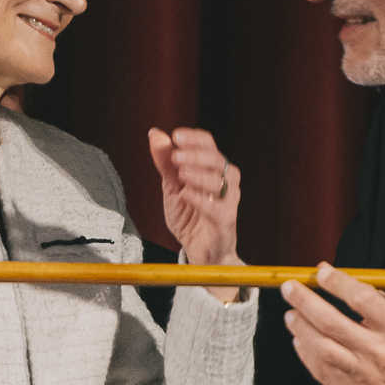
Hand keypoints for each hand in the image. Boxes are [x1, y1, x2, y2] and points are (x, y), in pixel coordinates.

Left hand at [147, 127, 243, 301]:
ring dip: (198, 173)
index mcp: (212, 168)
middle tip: (176, 156)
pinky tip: (185, 193)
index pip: (208, 143)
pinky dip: (200, 198)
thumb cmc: (190, 216)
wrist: (200, 251)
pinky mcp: (226, 220)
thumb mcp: (171, 186)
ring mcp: (229, 200)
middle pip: (216, 158)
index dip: (193, 138)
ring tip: (180, 174)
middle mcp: (225, 180)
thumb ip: (165, 162)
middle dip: (195, 154)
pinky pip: (217, 207)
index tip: (175, 136)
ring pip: (221, 180)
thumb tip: (155, 133)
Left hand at [282, 263, 384, 384]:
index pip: (361, 299)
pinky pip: (322, 372)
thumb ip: (374, 300)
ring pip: (322, 349)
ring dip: (300, 328)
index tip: (320, 272)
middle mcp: (381, 353)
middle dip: (305, 302)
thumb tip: (337, 280)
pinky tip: (300, 340)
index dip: (336, 283)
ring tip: (291, 315)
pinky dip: (307, 354)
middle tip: (290, 289)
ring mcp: (366, 378)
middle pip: (332, 322)